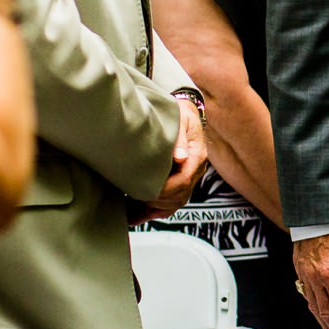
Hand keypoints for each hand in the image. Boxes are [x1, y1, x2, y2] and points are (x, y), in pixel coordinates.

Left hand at [133, 96, 207, 221]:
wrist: (185, 113)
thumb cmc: (181, 114)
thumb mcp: (181, 119)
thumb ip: (180, 137)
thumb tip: (180, 157)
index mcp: (197, 155)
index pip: (184, 180)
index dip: (165, 189)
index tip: (146, 191)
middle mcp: (195, 169)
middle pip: (180, 196)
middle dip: (157, 201)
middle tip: (133, 200)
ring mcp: (189, 176)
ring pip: (175, 202)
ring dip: (154, 209)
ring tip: (131, 212)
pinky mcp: (180, 180)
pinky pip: (171, 202)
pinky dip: (154, 211)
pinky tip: (136, 215)